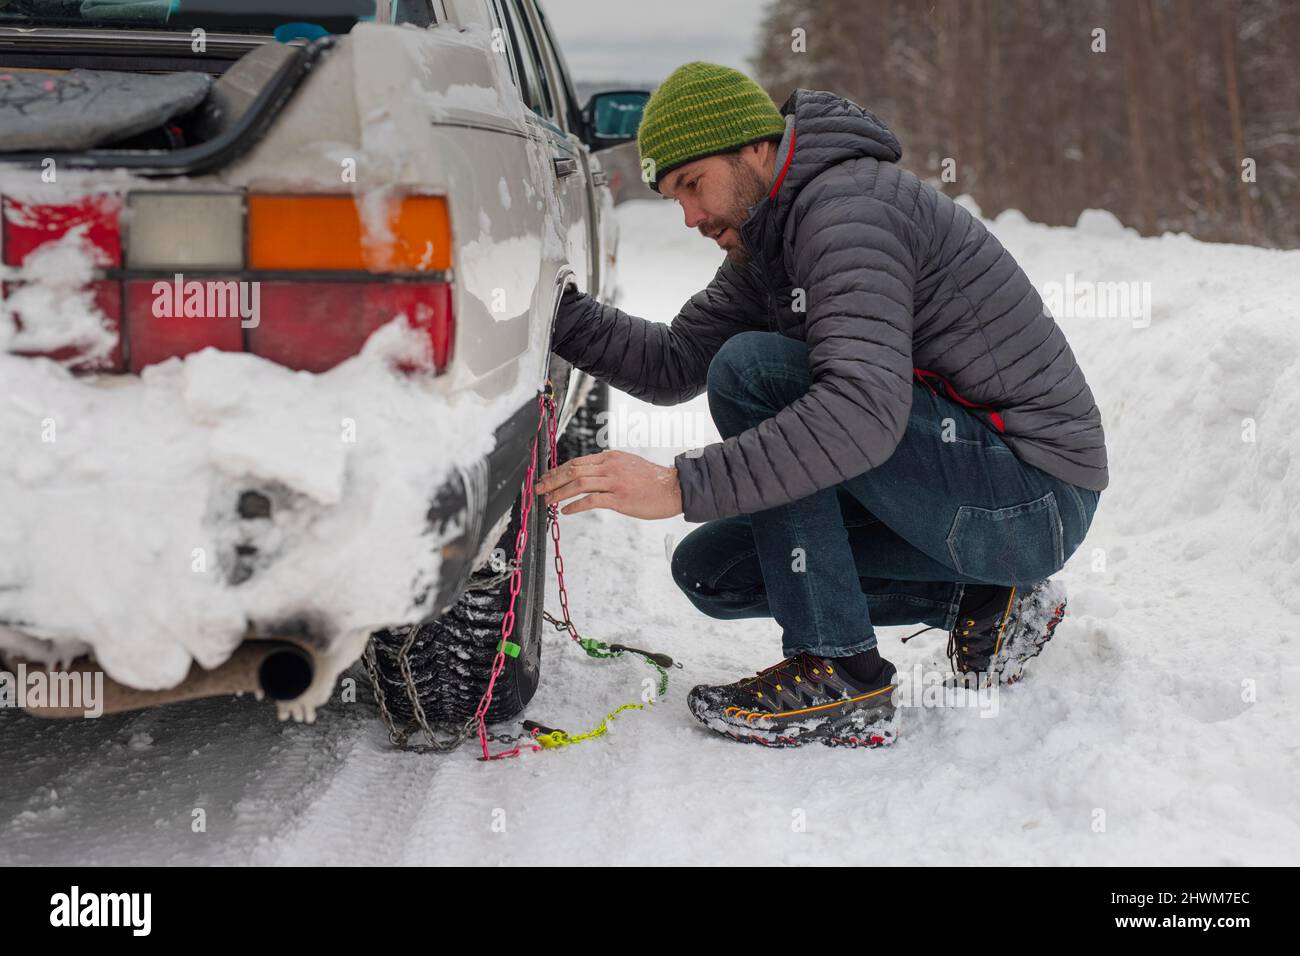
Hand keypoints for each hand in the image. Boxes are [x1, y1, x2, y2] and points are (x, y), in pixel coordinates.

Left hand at [534, 450, 682, 518]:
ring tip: (547, 501)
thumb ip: (610, 468)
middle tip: (538, 489)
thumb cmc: (652, 481)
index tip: (546, 478)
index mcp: (611, 458)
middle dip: (552, 480)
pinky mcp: (620, 498)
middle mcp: (610, 466)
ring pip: (578, 483)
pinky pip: (591, 500)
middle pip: (573, 470)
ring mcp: (615, 481)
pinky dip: (575, 505)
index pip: (577, 461)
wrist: (674, 489)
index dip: (558, 470)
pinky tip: (565, 511)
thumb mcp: (629, 466)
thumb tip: (590, 475)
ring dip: (559, 493)